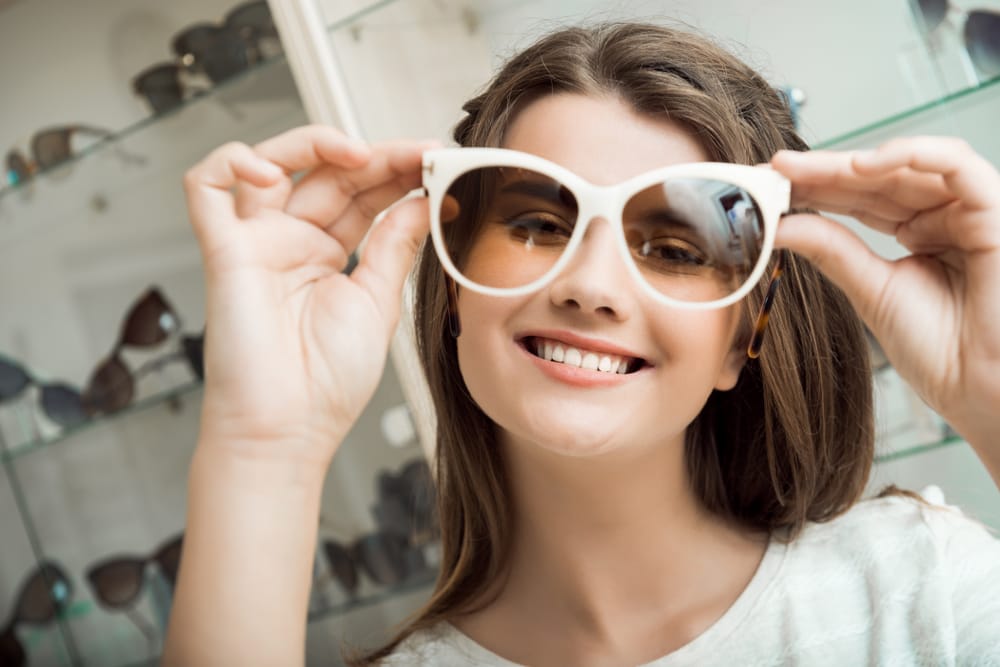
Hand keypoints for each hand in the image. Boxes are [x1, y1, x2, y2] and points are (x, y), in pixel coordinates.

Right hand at [183, 125, 436, 465]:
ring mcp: (256, 242)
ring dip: (314, 143)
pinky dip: (232, 163)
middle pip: (328, 173)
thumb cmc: (330, 382)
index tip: (439, 162)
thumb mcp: (378, 302)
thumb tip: (422, 201)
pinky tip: (273, 170)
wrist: (289, 429)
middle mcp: (291, 242)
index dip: (397, 172)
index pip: (363, 195)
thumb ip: (395, 246)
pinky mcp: (222, 250)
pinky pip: (207, 188)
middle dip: (376, 156)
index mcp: (329, 256)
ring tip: (361, 153)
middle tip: (420, 152)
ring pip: (270, 162)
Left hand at [769, 136, 999, 446]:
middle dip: (824, 172)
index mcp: (919, 234)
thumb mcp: (872, 291)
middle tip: (775, 168)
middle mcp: (945, 218)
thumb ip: (832, 251)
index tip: (769, 183)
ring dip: (854, 162)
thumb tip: (779, 224)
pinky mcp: (996, 214)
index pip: (862, 197)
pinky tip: (863, 165)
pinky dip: (913, 155)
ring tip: (804, 169)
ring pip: (910, 166)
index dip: (816, 187)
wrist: (980, 393)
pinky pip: (960, 166)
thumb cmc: (942, 355)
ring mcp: (971, 213)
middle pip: (879, 179)